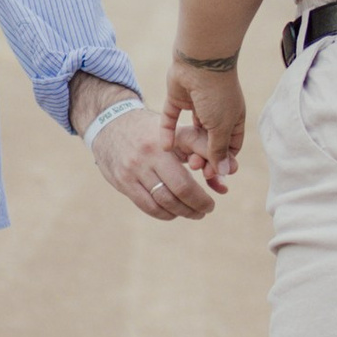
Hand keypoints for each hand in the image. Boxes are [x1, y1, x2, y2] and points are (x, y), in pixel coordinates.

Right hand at [88, 99, 218, 221]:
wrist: (111, 123)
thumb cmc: (154, 132)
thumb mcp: (177, 133)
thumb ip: (203, 151)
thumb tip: (226, 180)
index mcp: (166, 141)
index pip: (191, 172)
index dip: (205, 191)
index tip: (216, 197)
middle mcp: (148, 156)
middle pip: (178, 190)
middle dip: (197, 205)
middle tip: (207, 209)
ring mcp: (133, 170)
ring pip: (163, 201)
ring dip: (182, 212)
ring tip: (193, 212)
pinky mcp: (122, 181)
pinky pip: (147, 205)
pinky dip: (164, 213)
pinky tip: (173, 212)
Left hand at [163, 55, 246, 182]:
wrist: (200, 61)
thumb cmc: (217, 94)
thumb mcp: (221, 127)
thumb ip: (219, 150)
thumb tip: (225, 172)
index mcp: (233, 118)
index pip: (231, 145)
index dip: (224, 160)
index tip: (215, 173)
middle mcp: (216, 113)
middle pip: (210, 142)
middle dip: (205, 157)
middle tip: (197, 169)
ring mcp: (196, 105)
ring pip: (191, 133)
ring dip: (189, 148)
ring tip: (185, 162)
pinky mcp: (177, 99)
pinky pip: (171, 120)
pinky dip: (168, 133)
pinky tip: (165, 148)